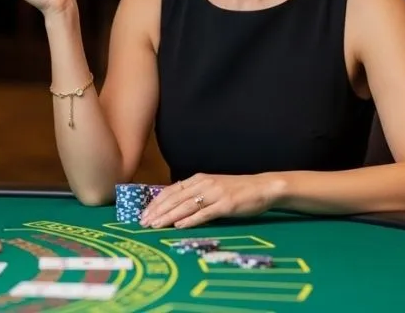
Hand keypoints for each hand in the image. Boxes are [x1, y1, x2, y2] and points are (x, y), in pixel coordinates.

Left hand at [140, 173, 281, 228]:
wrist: (262, 188)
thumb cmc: (236, 190)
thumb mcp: (212, 188)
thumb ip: (195, 195)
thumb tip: (174, 207)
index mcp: (198, 179)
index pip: (171, 191)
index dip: (156, 202)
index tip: (143, 214)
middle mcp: (204, 184)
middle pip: (175, 198)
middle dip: (157, 211)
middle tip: (143, 223)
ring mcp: (215, 194)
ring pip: (186, 206)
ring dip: (168, 216)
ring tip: (155, 225)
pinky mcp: (226, 205)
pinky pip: (205, 213)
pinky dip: (190, 220)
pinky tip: (179, 226)